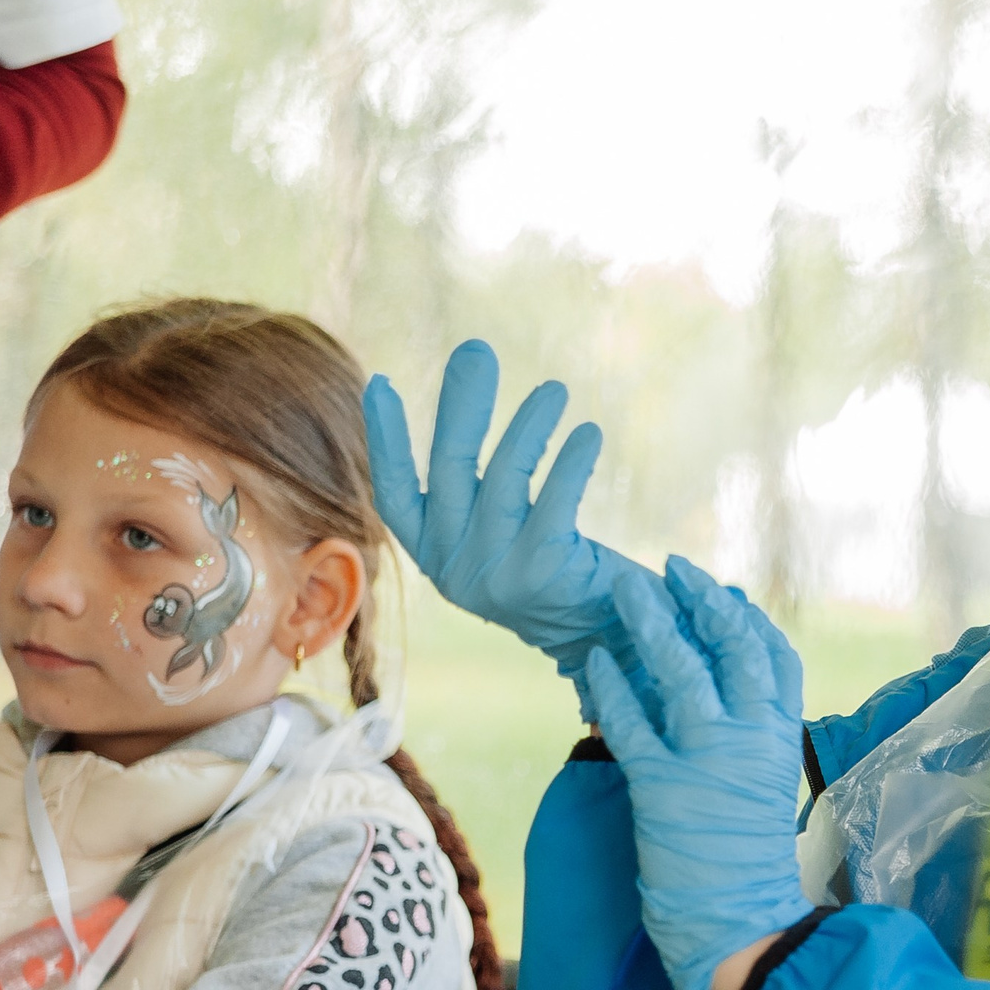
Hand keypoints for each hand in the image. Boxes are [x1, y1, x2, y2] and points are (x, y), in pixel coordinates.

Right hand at [364, 340, 648, 712]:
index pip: (396, 494)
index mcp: (437, 558)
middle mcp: (455, 568)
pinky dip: (570, 460)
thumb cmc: (557, 577)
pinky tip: (587, 433)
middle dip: (461, 405)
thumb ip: (478, 495)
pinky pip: (552, 500)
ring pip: (501, 478)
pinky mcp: (540, 573)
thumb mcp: (502, 538)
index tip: (380, 383)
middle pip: (448, 469)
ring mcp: (494, 573)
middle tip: (476, 350)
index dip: (385, 439)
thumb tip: (467, 402)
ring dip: (528, 425)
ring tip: (555, 391)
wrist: (609, 639)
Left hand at [586, 561, 810, 989]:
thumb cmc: (750, 855)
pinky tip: (594, 663)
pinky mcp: (662, 786)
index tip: (720, 590)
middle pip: (731, 647)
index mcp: (784, 735)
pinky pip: (631, 722)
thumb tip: (726, 682)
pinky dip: (611, 687)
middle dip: (700, 600)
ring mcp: (708, 759)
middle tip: (670, 569)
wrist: (742, 918)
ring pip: (681, 671)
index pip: (774, 655)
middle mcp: (752, 738)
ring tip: (625, 592)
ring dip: (651, 624)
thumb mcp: (769, 781)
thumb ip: (754, 731)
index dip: (746, 616)